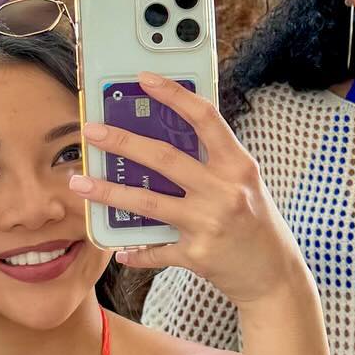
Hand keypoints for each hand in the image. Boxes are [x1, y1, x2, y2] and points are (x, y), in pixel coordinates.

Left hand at [70, 74, 307, 306]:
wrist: (274, 275)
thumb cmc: (256, 223)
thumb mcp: (244, 183)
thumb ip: (212, 162)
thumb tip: (161, 140)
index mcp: (238, 165)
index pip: (204, 118)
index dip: (174, 95)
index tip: (144, 78)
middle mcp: (224, 191)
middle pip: (164, 158)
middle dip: (122, 142)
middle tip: (91, 131)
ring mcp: (209, 223)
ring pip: (148, 202)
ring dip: (108, 191)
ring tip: (80, 182)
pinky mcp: (197, 254)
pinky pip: (155, 250)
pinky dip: (135, 250)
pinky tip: (118, 248)